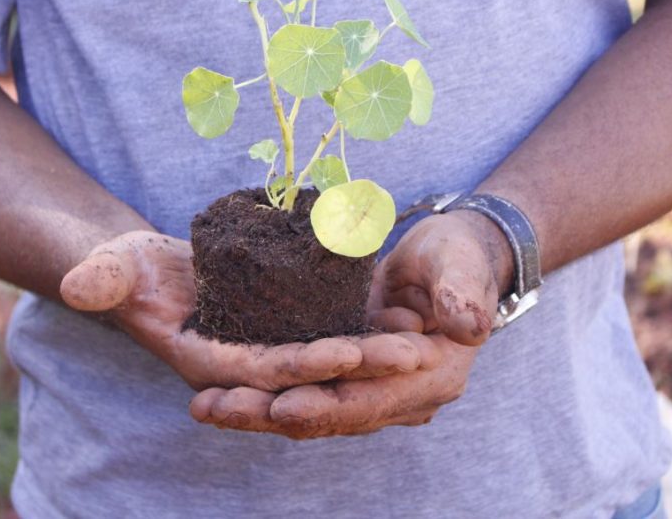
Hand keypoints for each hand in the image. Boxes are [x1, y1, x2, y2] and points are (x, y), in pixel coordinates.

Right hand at [60, 231, 437, 391]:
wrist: (147, 272)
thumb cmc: (126, 272)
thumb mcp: (113, 269)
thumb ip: (100, 279)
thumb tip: (78, 285)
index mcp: (212, 364)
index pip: (267, 370)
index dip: (308, 360)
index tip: (353, 350)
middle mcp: (250, 367)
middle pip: (315, 370)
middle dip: (364, 364)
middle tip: (418, 352)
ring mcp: (272, 350)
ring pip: (334, 357)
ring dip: (380, 353)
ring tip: (433, 336)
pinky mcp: (287, 330)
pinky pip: (336, 333)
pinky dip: (372, 330)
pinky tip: (414, 315)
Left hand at [189, 211, 510, 436]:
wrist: (450, 261)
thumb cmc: (457, 257)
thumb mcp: (461, 265)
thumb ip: (462, 294)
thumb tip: (469, 327)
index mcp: (431, 378)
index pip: (371, 399)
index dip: (326, 403)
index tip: (281, 406)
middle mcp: (398, 397)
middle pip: (328, 415)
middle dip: (269, 414)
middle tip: (215, 408)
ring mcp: (368, 391)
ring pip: (306, 410)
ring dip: (254, 412)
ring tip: (202, 406)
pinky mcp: (343, 377)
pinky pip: (298, 391)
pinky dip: (259, 394)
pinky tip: (214, 392)